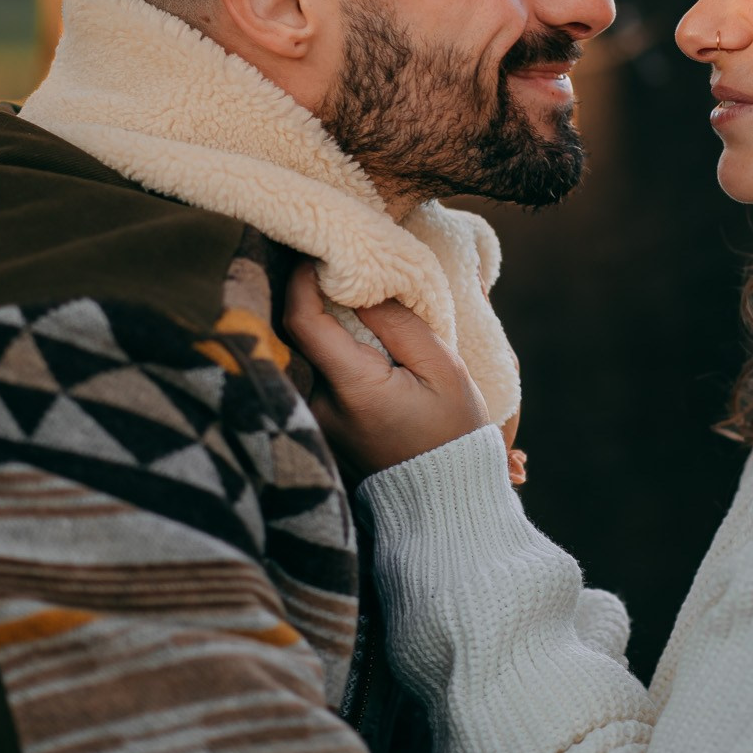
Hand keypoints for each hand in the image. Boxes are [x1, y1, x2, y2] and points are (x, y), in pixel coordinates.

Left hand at [284, 262, 491, 476]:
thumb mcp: (442, 369)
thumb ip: (398, 323)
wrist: (442, 498)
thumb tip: (360, 284)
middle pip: (301, 335)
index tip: (316, 254)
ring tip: (351, 303)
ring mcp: (316, 421)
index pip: (302, 320)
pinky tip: (356, 342)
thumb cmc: (451, 433)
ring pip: (310, 355)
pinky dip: (331, 354)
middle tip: (336, 268)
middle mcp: (321, 406)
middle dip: (316, 299)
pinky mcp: (320, 428)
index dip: (302, 280)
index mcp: (352, 387)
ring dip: (326, 328)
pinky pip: (317, 377)